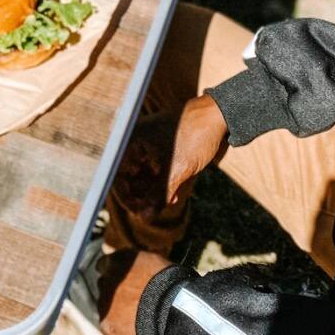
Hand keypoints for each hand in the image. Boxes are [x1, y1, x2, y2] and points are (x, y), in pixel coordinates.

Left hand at [98, 249, 172, 334]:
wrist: (172, 313)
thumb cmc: (170, 285)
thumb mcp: (153, 262)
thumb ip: (134, 262)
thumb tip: (124, 260)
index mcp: (116, 261)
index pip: (104, 264)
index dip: (116, 273)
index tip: (125, 280)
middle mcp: (105, 281)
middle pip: (105, 286)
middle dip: (116, 292)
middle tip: (134, 300)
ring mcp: (104, 305)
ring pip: (106, 307)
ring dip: (117, 310)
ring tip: (139, 318)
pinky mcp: (107, 326)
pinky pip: (110, 327)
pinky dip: (121, 329)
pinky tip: (137, 331)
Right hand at [114, 94, 229, 216]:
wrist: (218, 116)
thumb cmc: (195, 136)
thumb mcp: (177, 169)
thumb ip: (158, 194)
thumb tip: (145, 218)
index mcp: (130, 139)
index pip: (116, 173)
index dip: (126, 197)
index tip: (140, 212)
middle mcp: (134, 140)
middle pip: (127, 175)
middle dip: (141, 196)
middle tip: (154, 210)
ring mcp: (147, 144)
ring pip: (141, 174)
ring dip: (152, 192)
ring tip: (168, 201)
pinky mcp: (159, 147)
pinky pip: (152, 170)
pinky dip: (161, 184)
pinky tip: (173, 195)